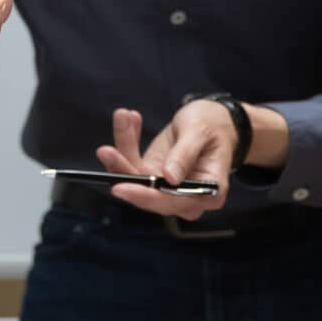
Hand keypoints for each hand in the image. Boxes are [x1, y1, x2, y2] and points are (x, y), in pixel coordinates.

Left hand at [94, 103, 231, 219]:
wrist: (215, 121)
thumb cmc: (214, 127)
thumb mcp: (201, 133)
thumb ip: (185, 154)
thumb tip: (170, 178)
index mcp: (208, 195)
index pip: (172, 202)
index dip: (145, 196)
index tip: (120, 187)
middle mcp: (185, 198)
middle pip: (147, 193)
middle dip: (124, 170)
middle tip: (106, 150)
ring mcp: (166, 188)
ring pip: (134, 177)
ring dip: (123, 148)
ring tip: (122, 118)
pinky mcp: (152, 174)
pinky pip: (132, 163)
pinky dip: (127, 141)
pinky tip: (128, 118)